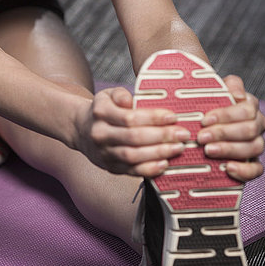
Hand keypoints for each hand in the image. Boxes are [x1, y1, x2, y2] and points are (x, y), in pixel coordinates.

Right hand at [74, 87, 189, 176]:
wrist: (81, 130)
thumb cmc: (103, 110)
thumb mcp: (107, 95)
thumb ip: (120, 94)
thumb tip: (130, 100)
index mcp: (101, 112)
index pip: (129, 117)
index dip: (153, 118)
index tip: (173, 117)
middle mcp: (100, 134)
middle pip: (133, 138)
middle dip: (162, 136)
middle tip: (183, 134)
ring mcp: (104, 153)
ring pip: (133, 156)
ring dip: (159, 153)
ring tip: (178, 148)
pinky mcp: (110, 167)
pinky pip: (131, 171)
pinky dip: (149, 169)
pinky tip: (164, 164)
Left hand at [197, 75, 264, 181]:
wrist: (203, 125)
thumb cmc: (208, 106)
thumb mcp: (212, 91)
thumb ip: (225, 87)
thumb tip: (237, 94)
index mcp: (249, 105)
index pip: (246, 110)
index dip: (226, 115)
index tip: (205, 120)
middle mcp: (256, 125)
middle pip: (249, 130)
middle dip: (223, 133)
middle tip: (202, 137)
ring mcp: (256, 144)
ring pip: (254, 148)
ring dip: (229, 149)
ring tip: (208, 150)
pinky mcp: (253, 163)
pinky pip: (257, 169)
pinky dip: (244, 170)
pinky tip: (227, 168)